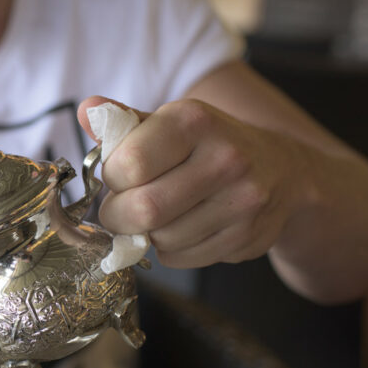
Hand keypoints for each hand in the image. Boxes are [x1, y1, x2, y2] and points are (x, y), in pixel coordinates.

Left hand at [77, 96, 306, 268]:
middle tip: (119, 210)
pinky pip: (181, 259)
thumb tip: (86, 109)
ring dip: (145, 234)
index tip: (118, 176)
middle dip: (118, 216)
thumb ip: (123, 121)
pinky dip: (169, 250)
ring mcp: (242, 201)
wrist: (282, 171)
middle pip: (143, 209)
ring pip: (161, 240)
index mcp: (195, 120)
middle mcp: (225, 158)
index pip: (129, 164)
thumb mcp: (169, 122)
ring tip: (156, 215)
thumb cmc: (207, 145)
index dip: (111, 177)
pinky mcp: (247, 238)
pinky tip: (181, 228)